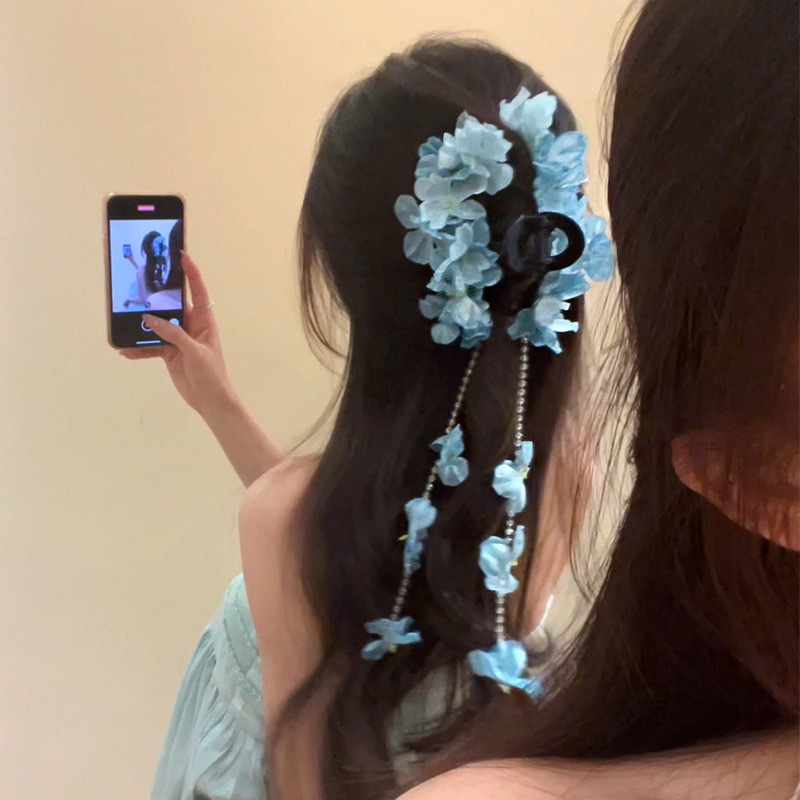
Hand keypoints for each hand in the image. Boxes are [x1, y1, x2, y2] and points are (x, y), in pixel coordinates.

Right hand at [120, 253, 234, 415]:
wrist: (210, 400)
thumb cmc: (211, 374)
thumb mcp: (195, 352)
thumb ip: (174, 335)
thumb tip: (150, 320)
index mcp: (204, 322)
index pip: (199, 292)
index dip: (192, 273)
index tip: (182, 255)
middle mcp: (190, 326)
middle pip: (172, 305)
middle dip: (157, 296)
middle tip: (140, 281)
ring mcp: (178, 339)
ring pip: (157, 325)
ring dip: (143, 325)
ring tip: (125, 318)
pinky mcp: (169, 353)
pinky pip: (151, 346)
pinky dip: (139, 349)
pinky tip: (126, 351)